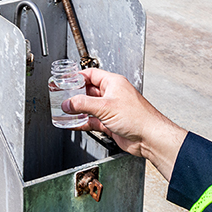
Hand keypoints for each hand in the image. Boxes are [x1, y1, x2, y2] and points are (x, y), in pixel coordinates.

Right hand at [62, 68, 187, 180]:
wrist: (149, 137)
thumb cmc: (138, 117)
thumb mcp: (105, 106)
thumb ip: (84, 104)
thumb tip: (69, 103)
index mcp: (114, 83)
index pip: (91, 75)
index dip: (77, 77)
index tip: (65, 81)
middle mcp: (113, 94)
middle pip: (89, 91)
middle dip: (75, 95)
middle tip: (62, 97)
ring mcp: (112, 109)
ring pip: (90, 107)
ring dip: (78, 110)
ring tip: (64, 111)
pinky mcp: (111, 123)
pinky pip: (92, 120)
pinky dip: (83, 122)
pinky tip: (73, 123)